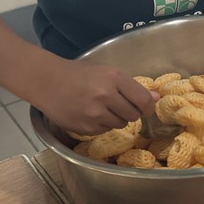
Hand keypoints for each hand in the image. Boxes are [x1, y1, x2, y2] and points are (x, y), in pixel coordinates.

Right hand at [30, 58, 158, 136]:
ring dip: (116, 118)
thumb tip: (156, 98)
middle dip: (130, 111)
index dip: (148, 106)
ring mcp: (95, 114)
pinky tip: (91, 113)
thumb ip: (132, 86)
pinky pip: (105, 130)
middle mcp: (106, 96)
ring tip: (101, 107)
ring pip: (120, 124)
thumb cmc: (79, 74)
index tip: (146, 107)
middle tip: (118, 104)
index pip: (143, 100)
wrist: (47, 81)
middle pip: (134, 115)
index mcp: (114, 78)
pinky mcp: (85, 128)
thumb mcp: (107, 72)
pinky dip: (102, 124)